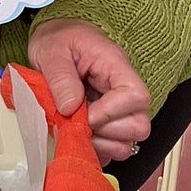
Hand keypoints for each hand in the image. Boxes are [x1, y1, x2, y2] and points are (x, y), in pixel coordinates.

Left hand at [27, 17, 150, 165]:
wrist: (55, 39)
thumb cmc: (58, 40)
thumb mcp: (52, 51)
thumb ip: (61, 77)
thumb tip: (70, 107)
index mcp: (115, 66)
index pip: (136, 96)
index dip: (110, 112)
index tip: (83, 113)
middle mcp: (122, 90)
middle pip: (139, 126)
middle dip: (105, 132)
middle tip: (78, 123)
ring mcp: (117, 110)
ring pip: (127, 143)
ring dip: (99, 144)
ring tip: (75, 130)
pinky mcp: (107, 125)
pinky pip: (111, 150)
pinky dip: (94, 151)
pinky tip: (76, 137)